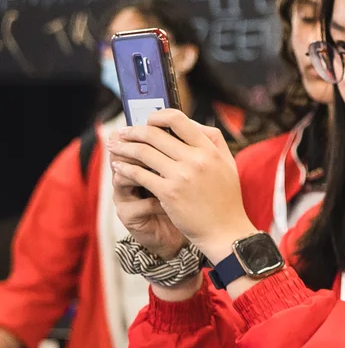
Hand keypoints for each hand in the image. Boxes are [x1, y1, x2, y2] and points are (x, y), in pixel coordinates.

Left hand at [105, 112, 256, 263]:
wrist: (225, 232)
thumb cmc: (226, 199)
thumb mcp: (228, 165)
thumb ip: (213, 142)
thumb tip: (190, 123)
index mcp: (210, 150)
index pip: (178, 119)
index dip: (157, 116)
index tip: (147, 121)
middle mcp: (196, 159)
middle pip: (154, 133)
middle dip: (133, 131)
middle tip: (122, 133)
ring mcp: (182, 176)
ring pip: (143, 151)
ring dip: (124, 147)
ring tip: (114, 147)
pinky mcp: (169, 192)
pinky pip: (139, 174)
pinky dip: (125, 168)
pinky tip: (119, 167)